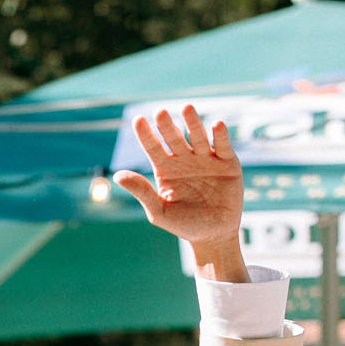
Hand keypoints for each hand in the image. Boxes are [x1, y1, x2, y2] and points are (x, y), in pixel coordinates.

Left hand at [113, 105, 243, 252]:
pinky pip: (222, 146)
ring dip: (193, 123)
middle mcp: (185, 159)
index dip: (145, 134)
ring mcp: (206, 159)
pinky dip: (220, 136)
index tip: (137, 120)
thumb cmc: (183, 225)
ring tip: (186, 108)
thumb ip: (141, 192)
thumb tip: (117, 175)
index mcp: (166, 168)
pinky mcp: (227, 163)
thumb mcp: (159, 211)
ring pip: (198, 136)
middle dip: (167, 126)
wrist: (213, 236)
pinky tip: (216, 125)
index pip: (153, 147)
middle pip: (174, 138)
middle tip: (160, 112)